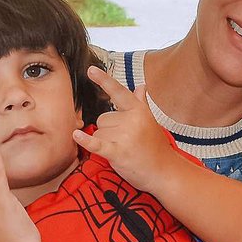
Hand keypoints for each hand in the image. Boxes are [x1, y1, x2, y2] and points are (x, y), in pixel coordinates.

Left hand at [72, 67, 176, 193]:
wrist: (165, 172)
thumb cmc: (156, 147)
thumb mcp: (150, 121)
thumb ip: (141, 103)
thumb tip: (141, 85)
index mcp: (138, 110)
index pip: (118, 92)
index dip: (104, 80)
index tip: (90, 69)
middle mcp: (131, 119)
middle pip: (102, 119)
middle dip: (109, 131)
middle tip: (126, 142)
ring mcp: (125, 135)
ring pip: (98, 133)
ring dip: (105, 143)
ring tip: (124, 151)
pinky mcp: (118, 152)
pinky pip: (97, 144)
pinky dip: (86, 141)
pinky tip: (76, 135)